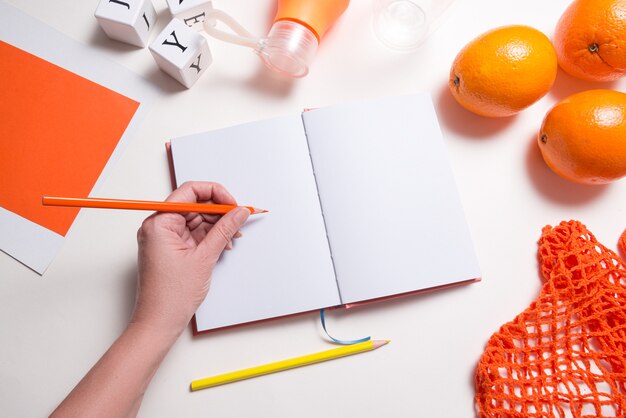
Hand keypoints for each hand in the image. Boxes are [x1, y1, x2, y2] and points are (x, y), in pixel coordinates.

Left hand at [132, 181, 249, 335]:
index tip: (233, 203)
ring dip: (216, 226)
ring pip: (196, 219)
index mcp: (159, 223)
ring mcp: (164, 237)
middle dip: (218, 212)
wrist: (159, 322)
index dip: (215, 194)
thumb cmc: (170, 295)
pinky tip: (223, 244)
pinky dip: (210, 236)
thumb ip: (224, 230)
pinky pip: (193, 233)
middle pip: (194, 204)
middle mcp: (158, 226)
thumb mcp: (204, 257)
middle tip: (238, 220)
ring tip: (232, 237)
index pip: (190, 192)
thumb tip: (239, 212)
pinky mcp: (171, 248)